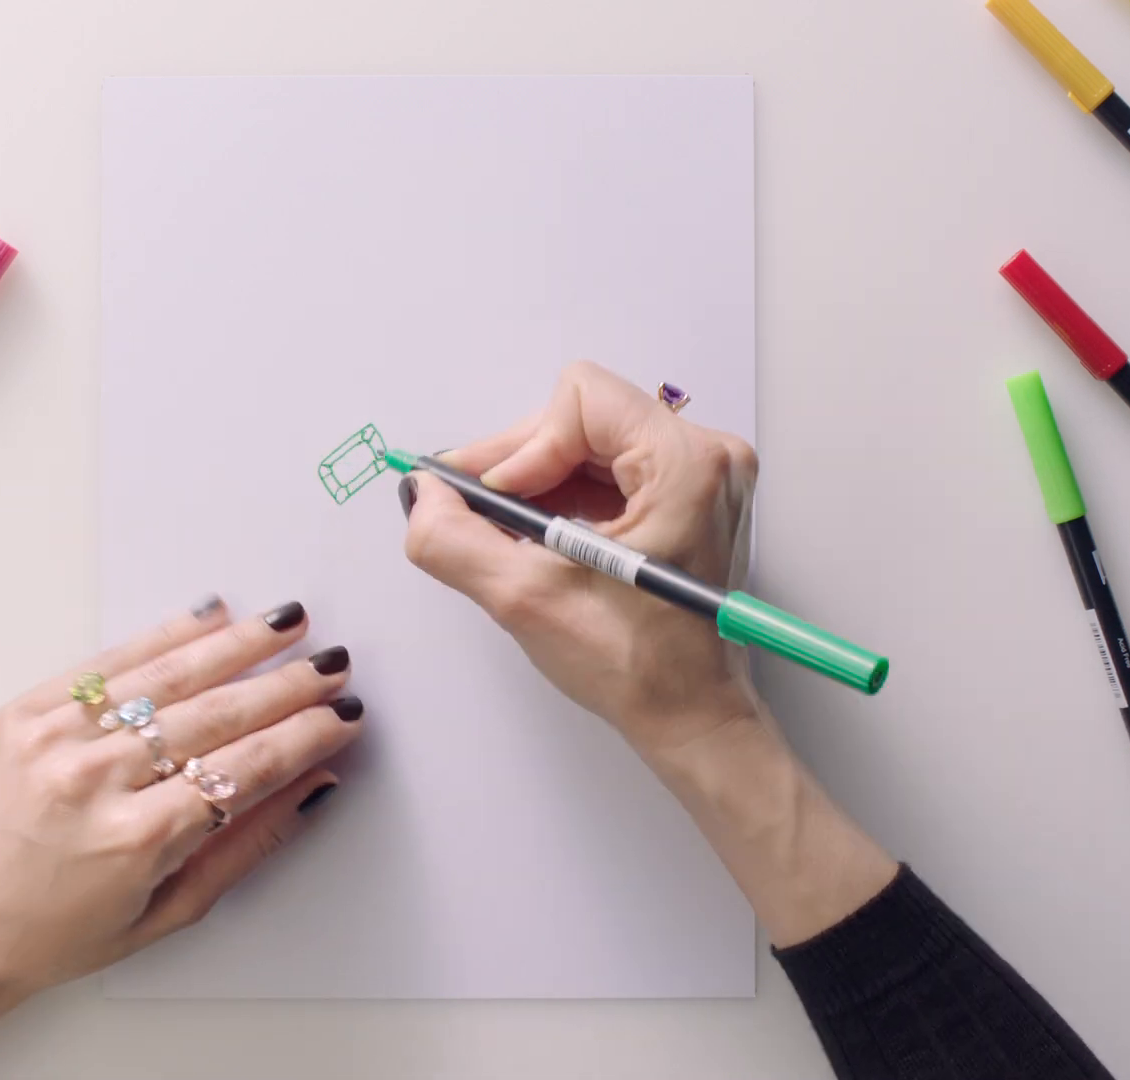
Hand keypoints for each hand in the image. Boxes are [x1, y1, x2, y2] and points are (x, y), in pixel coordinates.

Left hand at [0, 598, 360, 1079]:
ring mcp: (55, 740)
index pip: (245, 769)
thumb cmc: (59, 936)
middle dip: (286, 684)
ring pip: (167, 677)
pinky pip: (109, 663)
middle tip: (334, 664)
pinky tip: (210, 617)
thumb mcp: (168, 914)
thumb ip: (248, 846)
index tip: (343, 716)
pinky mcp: (25, 713)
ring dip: (237, 645)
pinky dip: (164, 635)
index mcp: (135, 841)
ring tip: (289, 621)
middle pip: (215, 716)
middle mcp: (94, 781)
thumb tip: (316, 784)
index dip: (304, 736)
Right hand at [400, 362, 759, 759]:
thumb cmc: (638, 667)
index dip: (525, 445)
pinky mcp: (689, 497)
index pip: (581, 400)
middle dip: (522, 462)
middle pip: (584, 415)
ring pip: (591, 440)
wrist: (690, 717)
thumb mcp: (525, 600)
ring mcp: (702, 476)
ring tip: (509, 533)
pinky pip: (609, 468)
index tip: (497, 499)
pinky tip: (540, 537)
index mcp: (687, 466)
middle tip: (473, 508)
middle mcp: (707, 457)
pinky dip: (565, 495)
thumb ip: (454, 539)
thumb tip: (422, 496)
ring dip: (540, 481)